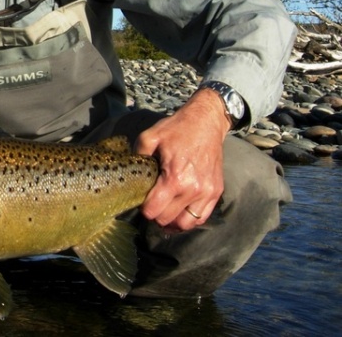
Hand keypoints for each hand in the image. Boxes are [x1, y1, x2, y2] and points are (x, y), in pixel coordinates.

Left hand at [135, 88, 230, 231]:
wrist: (206, 122)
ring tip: (164, 213)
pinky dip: (189, 219)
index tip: (140, 201)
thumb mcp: (150, 136)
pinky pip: (201, 217)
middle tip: (150, 204)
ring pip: (185, 224)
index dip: (143, 209)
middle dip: (155, 215)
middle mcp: (193, 190)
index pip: (154, 210)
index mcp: (175, 178)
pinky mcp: (216, 192)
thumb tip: (129, 171)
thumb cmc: (177, 129)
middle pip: (167, 219)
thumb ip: (137, 155)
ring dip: (172, 222)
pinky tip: (179, 212)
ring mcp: (207, 193)